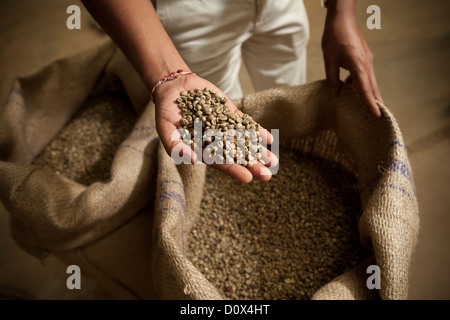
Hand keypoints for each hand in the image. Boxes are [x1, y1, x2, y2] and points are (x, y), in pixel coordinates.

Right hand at [152, 74, 277, 182]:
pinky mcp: (230, 113)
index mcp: (202, 150)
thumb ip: (177, 147)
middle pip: (236, 156)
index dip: (233, 170)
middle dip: (251, 165)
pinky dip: (256, 131)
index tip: (247, 178)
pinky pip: (245, 123)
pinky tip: (268, 139)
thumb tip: (193, 160)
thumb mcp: (166, 131)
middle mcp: (216, 141)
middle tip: (266, 176)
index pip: (220, 163)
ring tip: (273, 162)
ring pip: (244, 141)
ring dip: (258, 151)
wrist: (174, 87)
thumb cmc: (166, 113)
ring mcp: (225, 127)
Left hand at [322, 10, 382, 117]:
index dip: (370, 103)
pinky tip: (350, 89)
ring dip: (369, 95)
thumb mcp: (329, 60)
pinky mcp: (364, 59)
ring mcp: (367, 61)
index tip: (377, 115)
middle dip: (376, 103)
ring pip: (370, 82)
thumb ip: (332, 78)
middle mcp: (366, 64)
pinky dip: (361, 85)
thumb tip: (336, 94)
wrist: (342, 19)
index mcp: (358, 65)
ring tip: (368, 110)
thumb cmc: (334, 38)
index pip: (365, 89)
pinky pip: (365, 76)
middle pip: (373, 88)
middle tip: (380, 119)